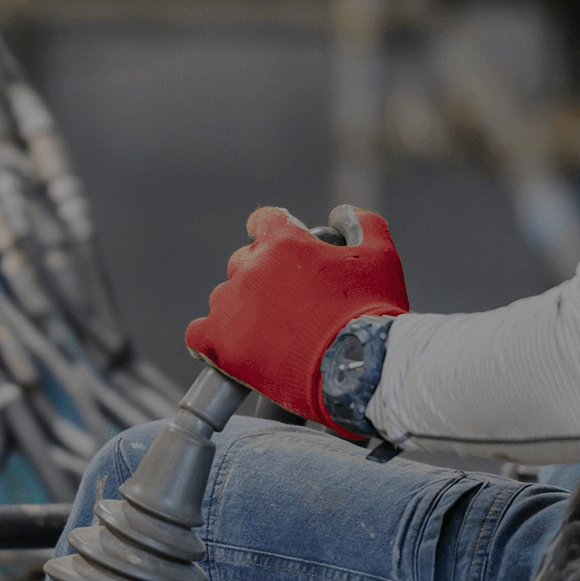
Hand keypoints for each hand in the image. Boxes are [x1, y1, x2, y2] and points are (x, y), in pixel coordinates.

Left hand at [185, 205, 407, 438]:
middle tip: (288, 300)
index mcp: (283, 244)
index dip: (273, 232)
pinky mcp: (222, 343)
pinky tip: (227, 346)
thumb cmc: (372, 311)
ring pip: (224, 297)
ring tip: (271, 331)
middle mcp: (251, 269)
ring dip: (242, 308)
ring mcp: (233, 305)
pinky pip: (199, 334)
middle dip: (263, 275)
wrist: (362, 366)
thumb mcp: (380, 256)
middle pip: (243, 261)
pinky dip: (211, 339)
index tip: (279, 245)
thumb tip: (341, 214)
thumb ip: (361, 224)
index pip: (263, 221)